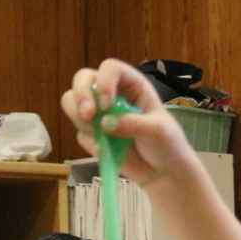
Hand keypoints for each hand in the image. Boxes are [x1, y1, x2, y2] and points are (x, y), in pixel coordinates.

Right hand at [60, 59, 193, 186]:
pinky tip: (106, 152)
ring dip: (80, 118)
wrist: (164, 171)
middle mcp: (112, 94)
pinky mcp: (93, 134)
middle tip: (87, 115)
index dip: (104, 82)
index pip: (110, 68)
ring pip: (72, 103)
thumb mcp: (158, 131)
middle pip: (83, 78)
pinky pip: (81, 133)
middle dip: (80, 95)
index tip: (107, 105)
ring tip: (101, 136)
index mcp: (132, 85)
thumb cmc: (167, 144)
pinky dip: (89, 143)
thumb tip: (105, 124)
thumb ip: (133, 124)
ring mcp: (100, 114)